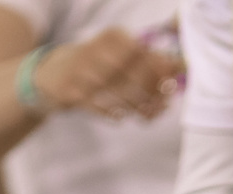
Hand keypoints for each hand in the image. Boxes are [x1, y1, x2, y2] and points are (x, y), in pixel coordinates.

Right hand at [31, 26, 180, 119]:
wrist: (51, 74)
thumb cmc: (96, 65)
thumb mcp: (117, 54)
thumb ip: (147, 59)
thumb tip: (181, 66)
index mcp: (110, 37)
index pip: (141, 52)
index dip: (159, 71)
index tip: (171, 86)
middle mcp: (95, 50)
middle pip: (131, 73)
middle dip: (151, 92)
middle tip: (163, 105)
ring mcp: (81, 72)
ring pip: (117, 92)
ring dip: (137, 106)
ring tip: (147, 114)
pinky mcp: (71, 92)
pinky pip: (97, 106)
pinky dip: (112, 113)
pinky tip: (121, 117)